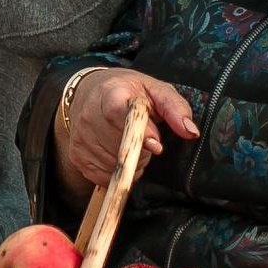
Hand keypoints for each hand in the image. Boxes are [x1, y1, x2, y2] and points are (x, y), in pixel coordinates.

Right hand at [55, 67, 198, 194]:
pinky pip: (104, 176)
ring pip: (114, 165)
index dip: (139, 133)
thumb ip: (175, 108)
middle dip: (141, 149)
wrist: (91, 91)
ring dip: (131, 162)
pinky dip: (118, 172)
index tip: (156, 145)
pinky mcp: (77, 156)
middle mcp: (89, 115)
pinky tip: (119, 153)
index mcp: (110, 93)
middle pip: (120, 147)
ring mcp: (80, 137)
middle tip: (145, 136)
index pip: (118, 114)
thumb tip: (190, 132)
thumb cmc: (129, 92)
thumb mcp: (156, 90)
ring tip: (130, 142)